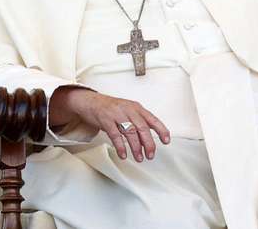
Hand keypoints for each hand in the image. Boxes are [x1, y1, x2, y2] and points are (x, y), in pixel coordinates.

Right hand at [50, 88, 169, 161]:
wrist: (91, 101)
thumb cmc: (111, 108)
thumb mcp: (128, 110)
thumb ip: (138, 121)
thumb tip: (149, 138)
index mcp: (136, 108)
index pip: (152, 119)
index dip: (161, 130)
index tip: (166, 140)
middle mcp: (128, 110)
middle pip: (142, 127)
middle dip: (148, 143)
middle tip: (151, 154)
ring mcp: (117, 114)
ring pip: (130, 132)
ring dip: (136, 147)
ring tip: (139, 157)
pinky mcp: (106, 120)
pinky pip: (115, 135)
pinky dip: (120, 146)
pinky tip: (123, 154)